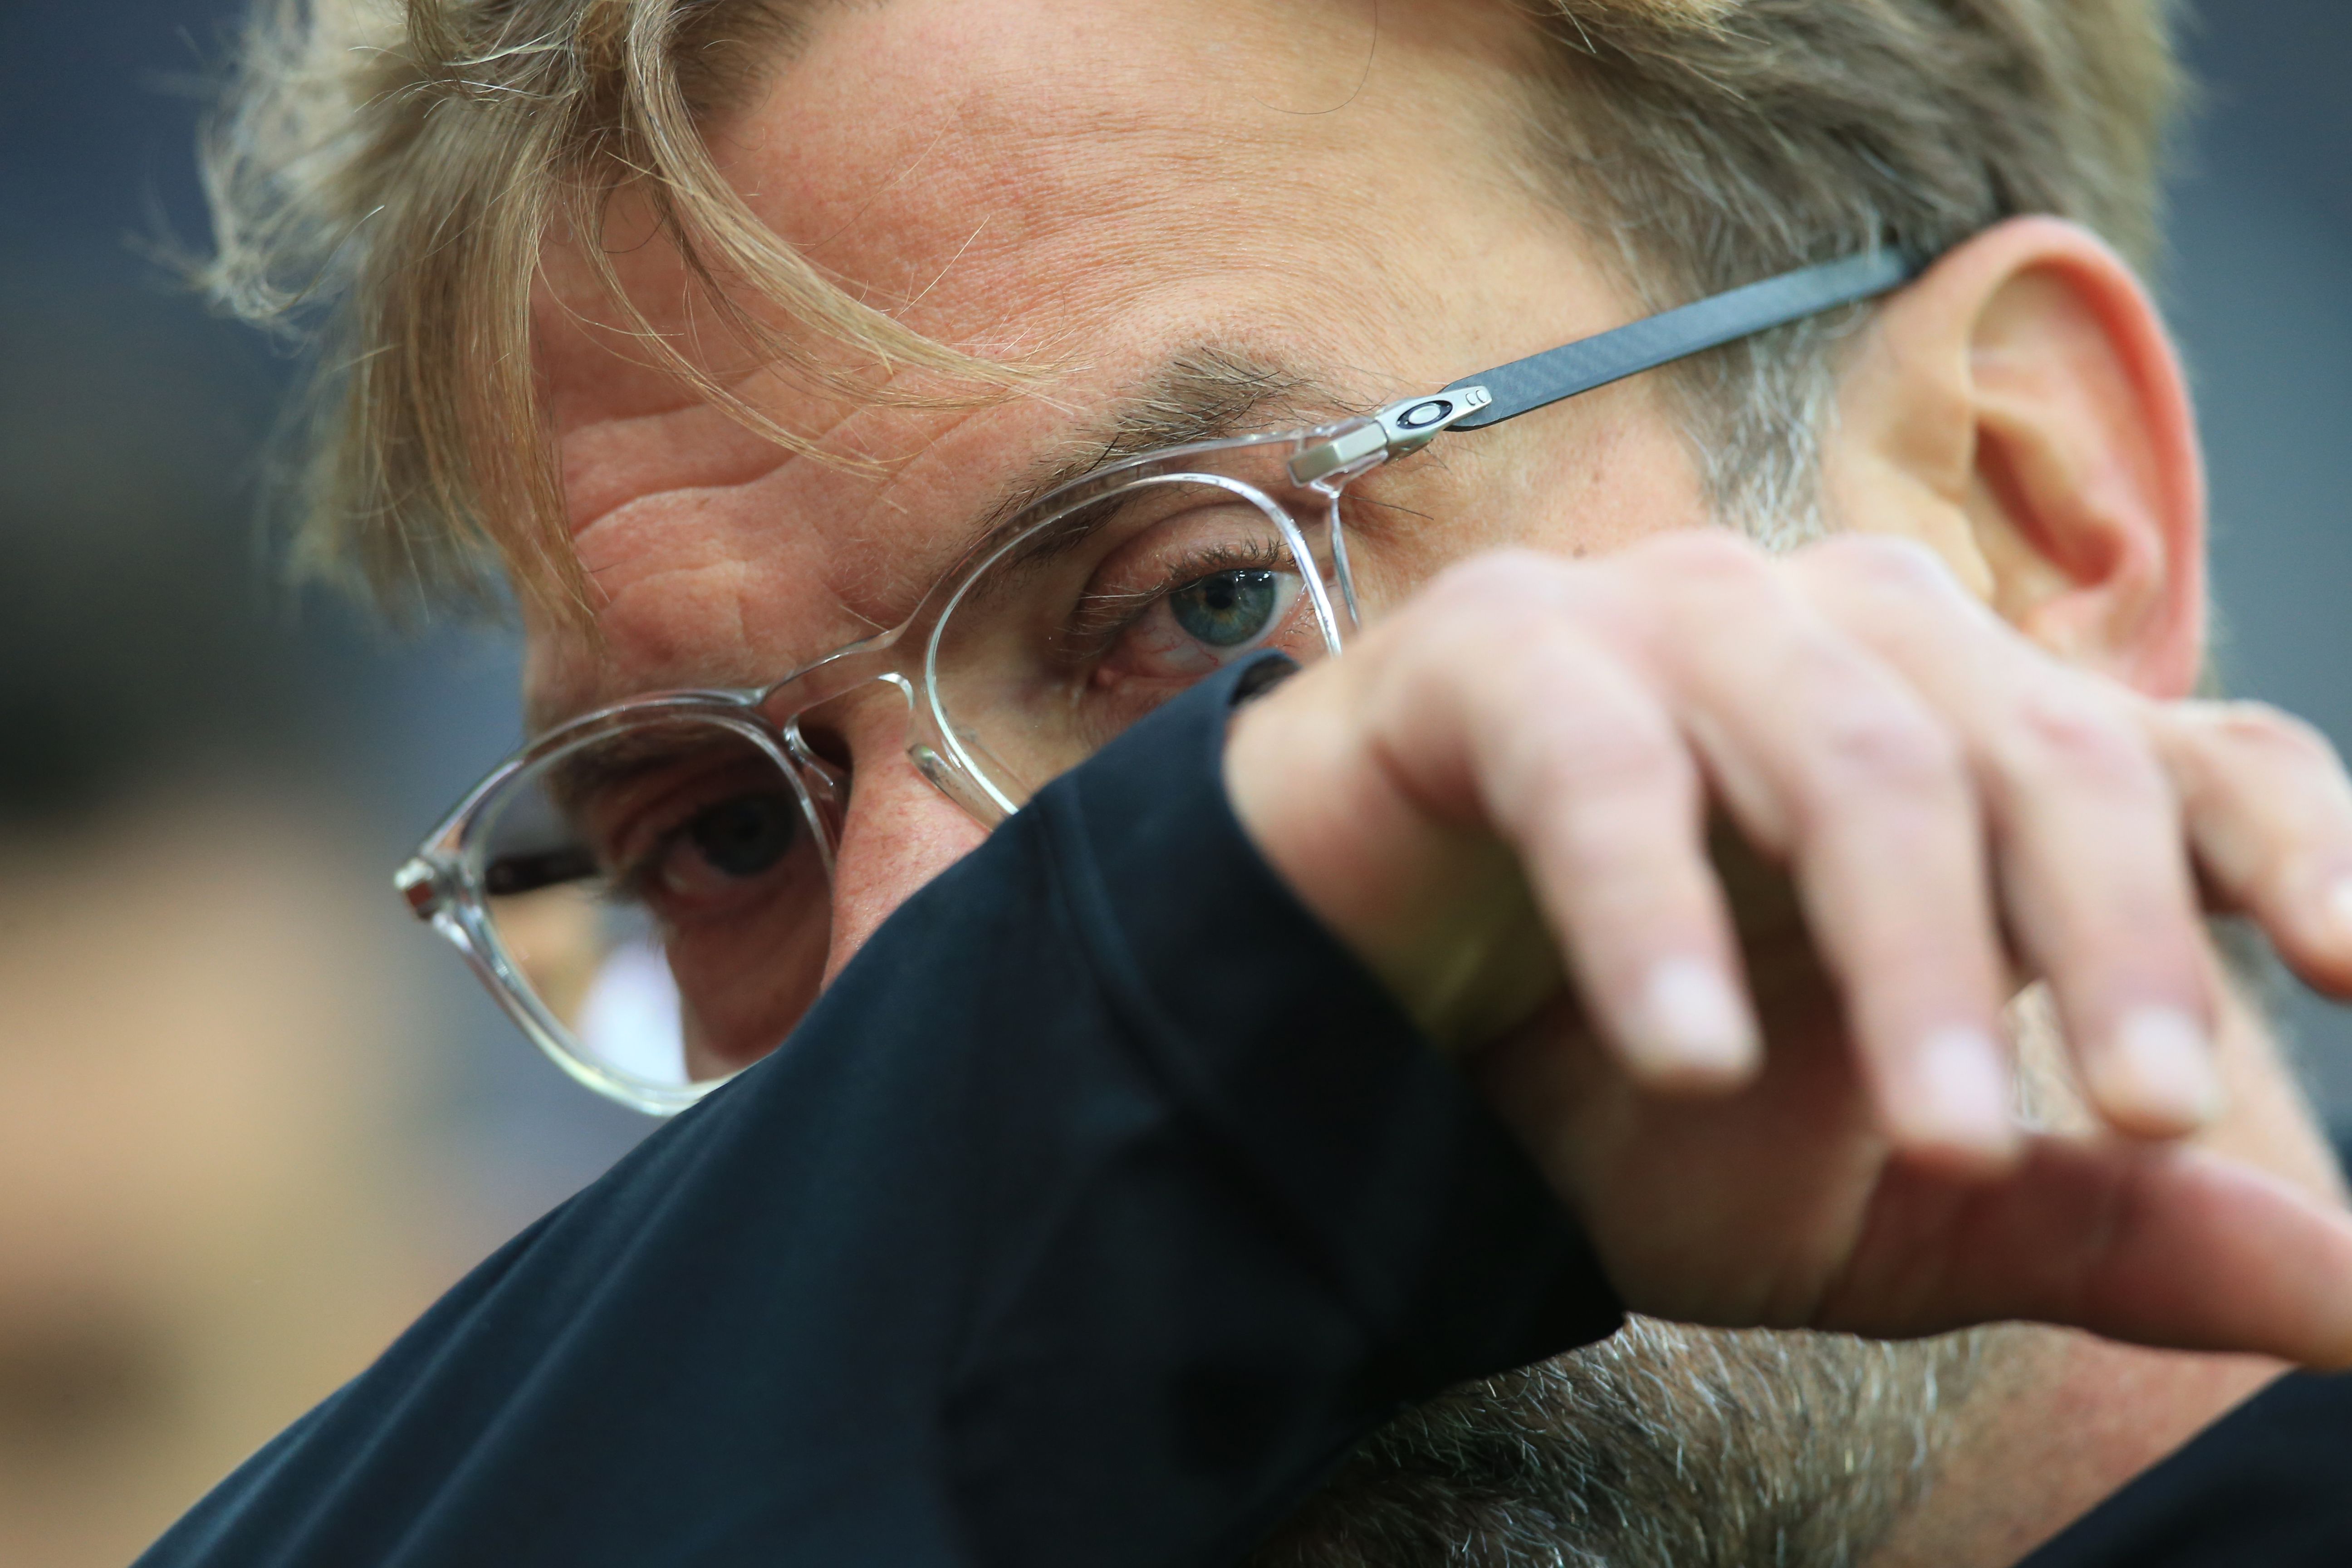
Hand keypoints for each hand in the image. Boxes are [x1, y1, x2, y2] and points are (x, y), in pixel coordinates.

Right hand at [1224, 530, 2351, 1361]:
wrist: (1370, 1060)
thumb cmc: (1623, 1094)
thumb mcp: (1877, 1201)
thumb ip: (2097, 1228)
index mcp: (1965, 748)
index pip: (2175, 754)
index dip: (2285, 845)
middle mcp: (1842, 645)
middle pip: (2035, 745)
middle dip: (2109, 941)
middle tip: (2154, 1122)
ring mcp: (1668, 626)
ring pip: (1845, 746)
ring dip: (1909, 950)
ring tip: (1935, 1141)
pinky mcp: (1497, 654)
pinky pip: (1599, 762)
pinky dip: (1650, 912)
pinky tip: (1683, 1058)